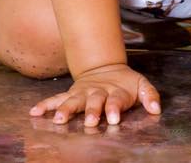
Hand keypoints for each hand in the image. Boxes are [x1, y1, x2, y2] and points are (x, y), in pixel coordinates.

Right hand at [30, 63, 160, 127]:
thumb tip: (156, 109)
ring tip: (57, 120)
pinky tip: (34, 112)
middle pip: (93, 102)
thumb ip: (150, 96)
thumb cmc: (125, 83)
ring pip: (72, 101)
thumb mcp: (141, 84)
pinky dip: (45, 105)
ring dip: (65, 110)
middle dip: (91, 112)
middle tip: (90, 122)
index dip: (114, 109)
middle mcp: (96, 93)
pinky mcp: (70, 94)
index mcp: (115, 92)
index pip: (115, 101)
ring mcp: (82, 94)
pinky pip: (56, 99)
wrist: (106, 67)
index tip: (113, 119)